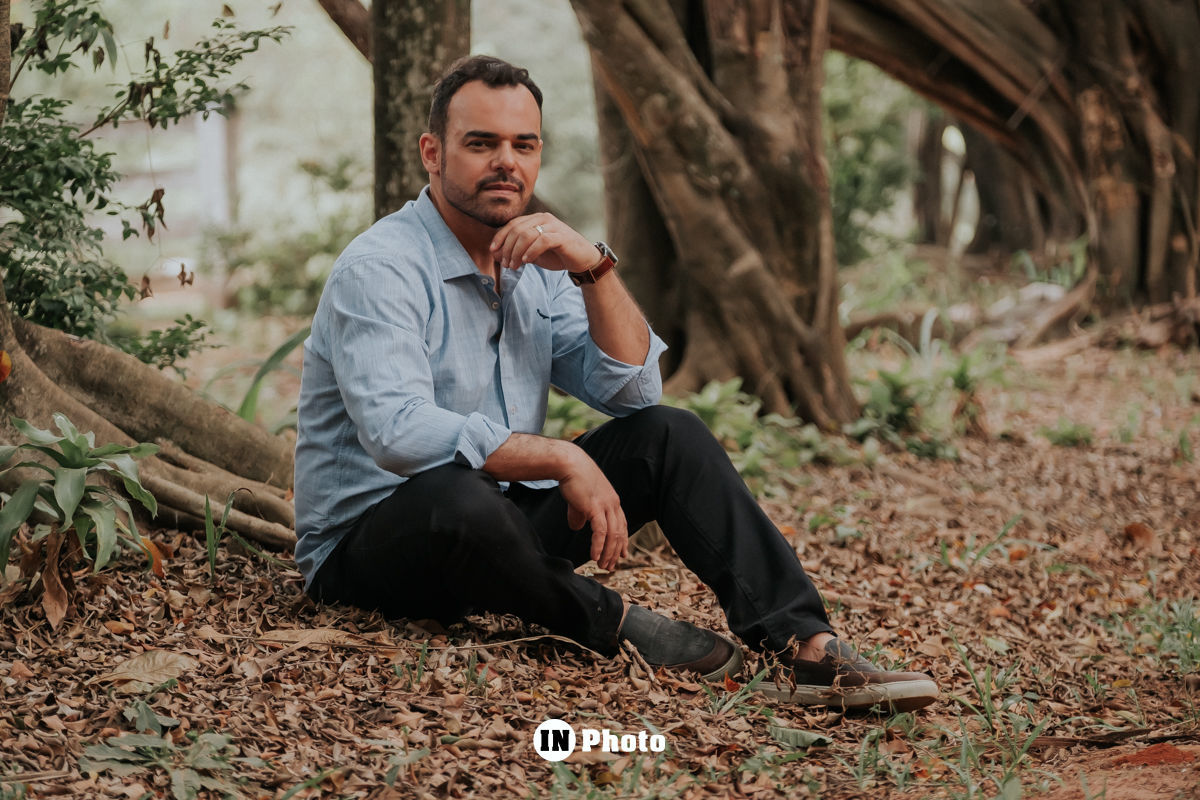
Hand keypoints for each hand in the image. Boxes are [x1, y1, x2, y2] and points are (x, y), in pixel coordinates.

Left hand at [489, 213, 600, 272]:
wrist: (582, 260)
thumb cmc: (557, 255)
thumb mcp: (532, 254)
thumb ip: (515, 251)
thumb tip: (495, 253)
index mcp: (536, 219)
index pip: (513, 224)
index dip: (500, 237)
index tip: (493, 250)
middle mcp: (544, 218)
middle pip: (517, 230)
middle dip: (508, 248)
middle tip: (506, 264)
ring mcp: (553, 225)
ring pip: (527, 235)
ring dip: (517, 252)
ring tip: (514, 266)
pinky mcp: (562, 236)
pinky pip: (542, 241)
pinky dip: (531, 251)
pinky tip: (527, 261)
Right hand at [557, 447, 628, 570]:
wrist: (569, 463)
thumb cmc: (573, 478)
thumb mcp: (580, 499)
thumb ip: (581, 514)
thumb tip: (577, 527)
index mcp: (612, 500)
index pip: (622, 525)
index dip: (622, 541)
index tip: (621, 555)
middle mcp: (613, 504)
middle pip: (619, 533)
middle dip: (615, 552)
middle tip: (610, 566)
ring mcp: (605, 505)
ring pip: (612, 535)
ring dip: (608, 553)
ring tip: (603, 566)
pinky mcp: (595, 508)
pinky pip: (600, 532)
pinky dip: (599, 546)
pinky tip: (595, 556)